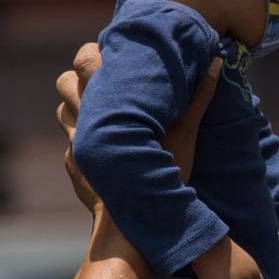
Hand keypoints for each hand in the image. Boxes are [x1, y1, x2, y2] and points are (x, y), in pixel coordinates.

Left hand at [56, 43, 222, 210]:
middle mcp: (83, 118)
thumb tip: (216, 61)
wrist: (132, 224)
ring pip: (62, 110)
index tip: (108, 55)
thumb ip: (199, 96)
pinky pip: (69, 140)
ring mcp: (74, 142)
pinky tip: (99, 141)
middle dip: (79, 78)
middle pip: (66, 81)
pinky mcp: (73, 163)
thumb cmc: (161, 174)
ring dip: (76, 106)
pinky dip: (81, 136)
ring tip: (97, 110)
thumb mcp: (185, 134)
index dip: (95, 54)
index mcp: (106, 103)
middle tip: (100, 81)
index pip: (86, 61)